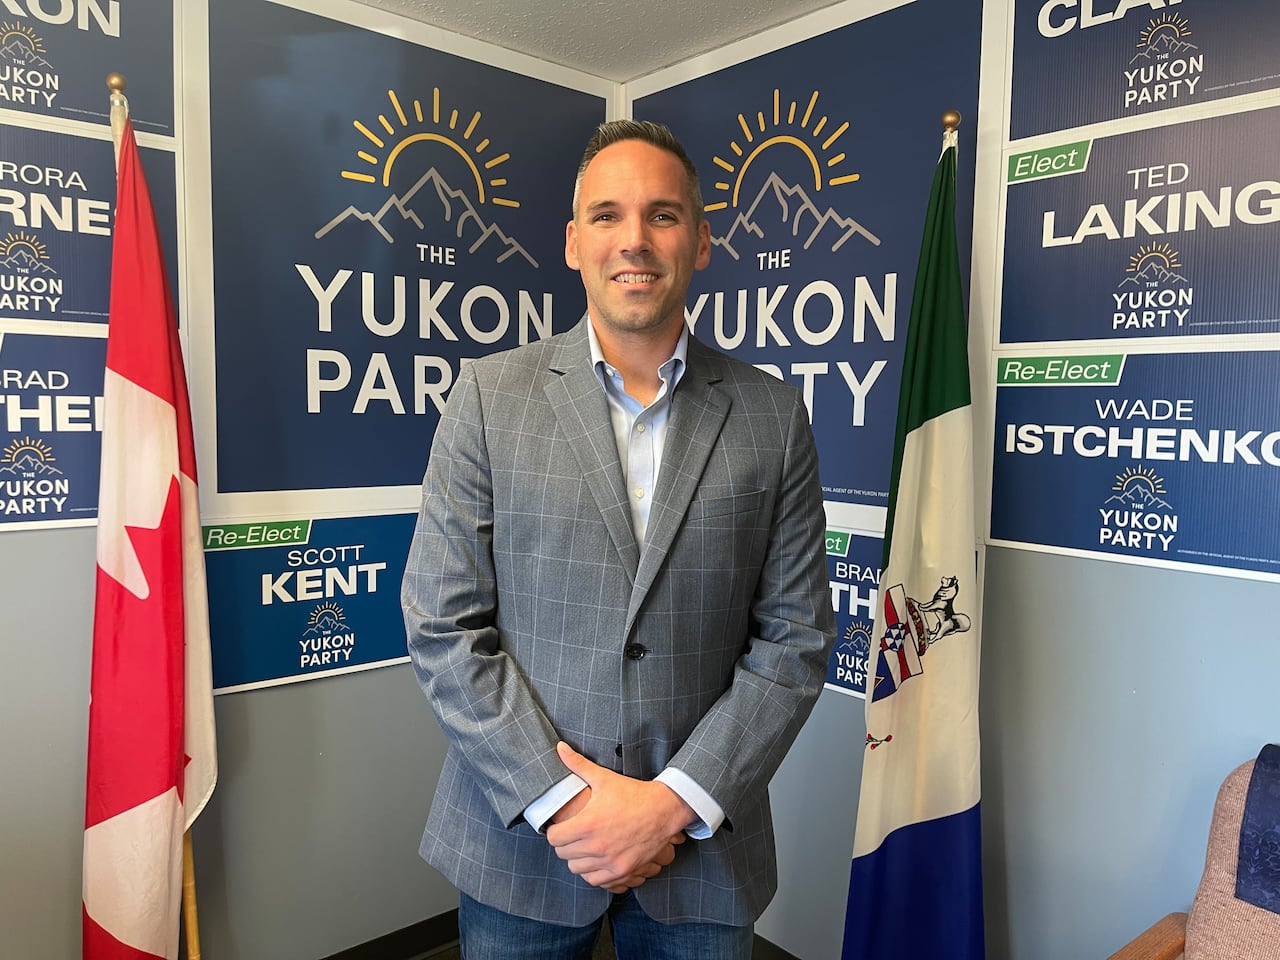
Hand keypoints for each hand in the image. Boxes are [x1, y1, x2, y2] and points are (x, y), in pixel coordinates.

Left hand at [545, 742, 693, 891]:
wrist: (664, 810)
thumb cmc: (632, 793)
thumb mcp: (603, 778)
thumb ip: (578, 764)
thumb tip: (559, 748)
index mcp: (588, 823)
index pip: (554, 838)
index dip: (555, 831)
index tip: (563, 826)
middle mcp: (597, 846)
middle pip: (563, 855)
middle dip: (566, 844)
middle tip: (573, 835)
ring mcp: (610, 862)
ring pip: (577, 870)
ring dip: (578, 859)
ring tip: (585, 846)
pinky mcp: (623, 871)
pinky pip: (595, 881)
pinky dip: (593, 872)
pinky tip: (597, 859)